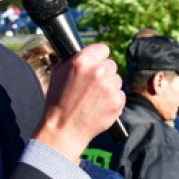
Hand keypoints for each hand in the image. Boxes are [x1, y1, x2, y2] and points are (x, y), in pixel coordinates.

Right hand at [33, 44, 124, 162]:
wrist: (64, 128)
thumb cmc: (58, 101)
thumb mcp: (58, 73)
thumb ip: (74, 60)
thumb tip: (85, 53)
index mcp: (82, 61)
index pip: (102, 49)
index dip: (98, 57)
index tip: (97, 62)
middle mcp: (98, 71)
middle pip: (111, 65)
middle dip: (104, 73)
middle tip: (93, 85)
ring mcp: (110, 87)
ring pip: (117, 79)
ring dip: (109, 86)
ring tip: (94, 98)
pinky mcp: (118, 101)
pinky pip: (120, 94)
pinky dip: (113, 100)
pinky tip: (100, 106)